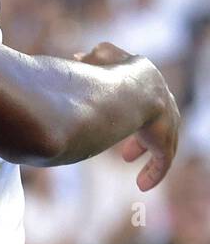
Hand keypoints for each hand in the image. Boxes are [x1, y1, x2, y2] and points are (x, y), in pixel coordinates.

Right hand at [74, 42, 179, 190]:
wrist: (127, 89)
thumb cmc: (102, 75)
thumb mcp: (92, 62)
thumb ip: (88, 62)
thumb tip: (78, 58)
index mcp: (143, 75)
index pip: (141, 90)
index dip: (127, 102)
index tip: (115, 115)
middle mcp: (159, 95)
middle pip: (156, 115)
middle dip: (141, 129)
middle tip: (127, 146)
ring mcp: (166, 118)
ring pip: (163, 137)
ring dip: (146, 148)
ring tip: (128, 159)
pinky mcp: (166, 139)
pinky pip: (163, 159)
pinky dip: (154, 171)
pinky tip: (143, 185)